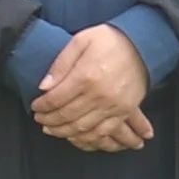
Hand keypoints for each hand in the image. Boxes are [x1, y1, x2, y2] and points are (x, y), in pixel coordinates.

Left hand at [31, 23, 152, 150]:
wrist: (142, 45)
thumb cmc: (110, 40)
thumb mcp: (81, 40)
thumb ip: (61, 63)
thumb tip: (44, 86)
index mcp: (86, 76)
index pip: (56, 99)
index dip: (42, 106)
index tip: (35, 106)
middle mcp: (99, 95)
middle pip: (67, 116)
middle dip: (49, 120)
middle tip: (40, 119)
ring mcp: (113, 106)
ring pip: (82, 128)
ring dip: (63, 132)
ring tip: (52, 129)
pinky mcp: (124, 112)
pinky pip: (103, 133)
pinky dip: (86, 139)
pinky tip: (75, 136)